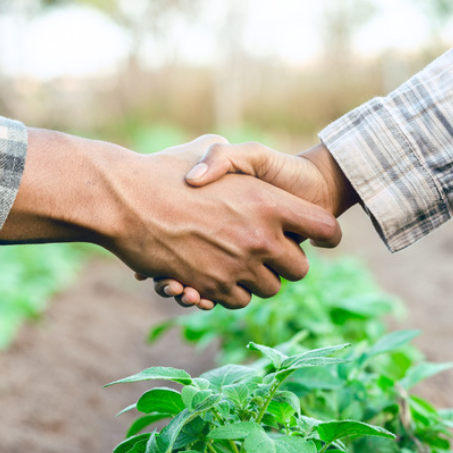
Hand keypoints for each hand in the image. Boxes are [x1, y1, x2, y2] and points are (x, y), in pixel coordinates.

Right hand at [0, 130, 340, 309]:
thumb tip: (246, 166)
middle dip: (288, 263)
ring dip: (259, 279)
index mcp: (269, 202)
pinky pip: (238, 300)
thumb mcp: (210, 152)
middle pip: (300, 269)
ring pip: (270, 289)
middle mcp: (260, 237)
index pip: (324, 229)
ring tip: (239, 261)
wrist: (125, 200)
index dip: (327, 235)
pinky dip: (231, 291)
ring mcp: (237, 266)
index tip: (321, 237)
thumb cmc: (164, 171)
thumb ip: (236, 158)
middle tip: (272, 252)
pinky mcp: (212, 286)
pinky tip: (216, 273)